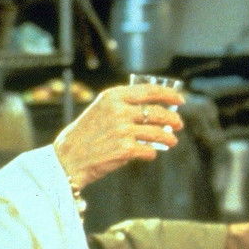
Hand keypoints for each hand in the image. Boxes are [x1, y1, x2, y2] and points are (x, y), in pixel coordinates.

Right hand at [53, 82, 183, 188]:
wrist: (68, 157)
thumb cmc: (86, 134)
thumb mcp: (101, 110)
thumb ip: (124, 105)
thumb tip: (155, 108)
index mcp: (113, 96)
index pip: (149, 91)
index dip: (168, 94)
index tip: (180, 99)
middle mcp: (119, 111)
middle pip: (157, 112)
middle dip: (173, 119)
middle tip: (178, 124)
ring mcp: (123, 130)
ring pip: (158, 133)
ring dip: (169, 138)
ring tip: (172, 141)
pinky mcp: (125, 149)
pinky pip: (149, 150)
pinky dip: (152, 153)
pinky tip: (150, 153)